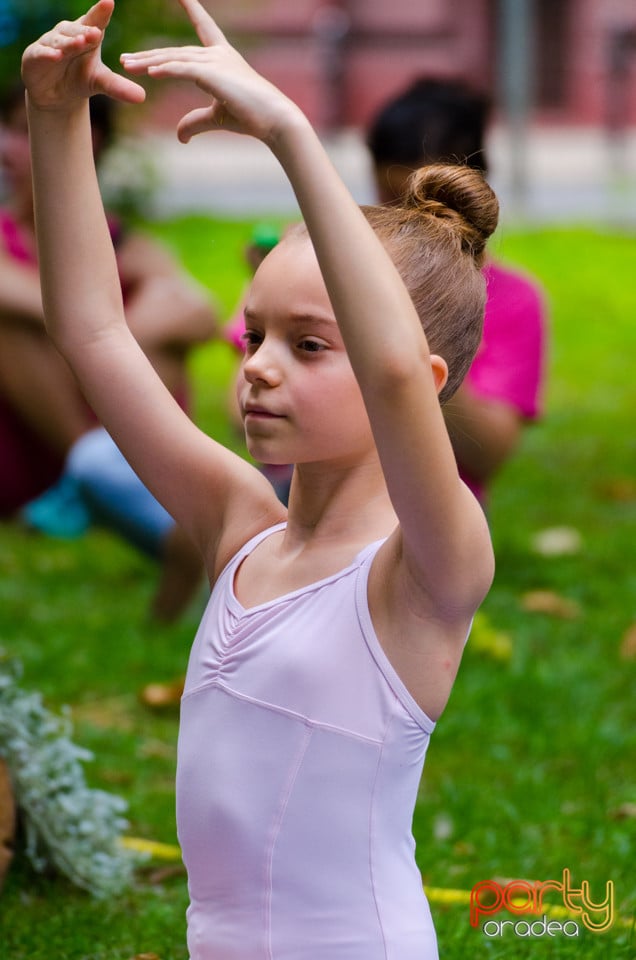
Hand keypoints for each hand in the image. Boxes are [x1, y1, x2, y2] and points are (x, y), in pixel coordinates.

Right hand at [21, 0, 144, 110]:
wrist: (56, 95)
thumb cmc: (80, 79)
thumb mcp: (100, 83)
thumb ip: (119, 87)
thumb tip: (142, 97)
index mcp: (86, 34)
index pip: (95, 21)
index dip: (101, 12)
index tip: (109, 2)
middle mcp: (68, 34)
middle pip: (78, 30)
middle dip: (86, 31)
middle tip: (97, 32)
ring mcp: (50, 42)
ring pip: (60, 39)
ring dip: (69, 42)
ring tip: (80, 44)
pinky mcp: (35, 55)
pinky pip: (41, 52)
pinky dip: (48, 53)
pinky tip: (56, 55)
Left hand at [120, 0, 302, 144]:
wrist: (275, 120)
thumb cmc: (251, 117)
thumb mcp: (217, 117)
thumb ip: (195, 121)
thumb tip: (179, 137)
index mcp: (222, 58)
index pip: (204, 27)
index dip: (192, 9)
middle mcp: (218, 54)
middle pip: (175, 52)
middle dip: (149, 56)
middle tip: (126, 60)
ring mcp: (215, 61)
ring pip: (174, 59)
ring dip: (148, 63)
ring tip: (127, 66)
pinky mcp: (213, 74)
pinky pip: (183, 69)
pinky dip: (165, 70)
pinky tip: (148, 73)